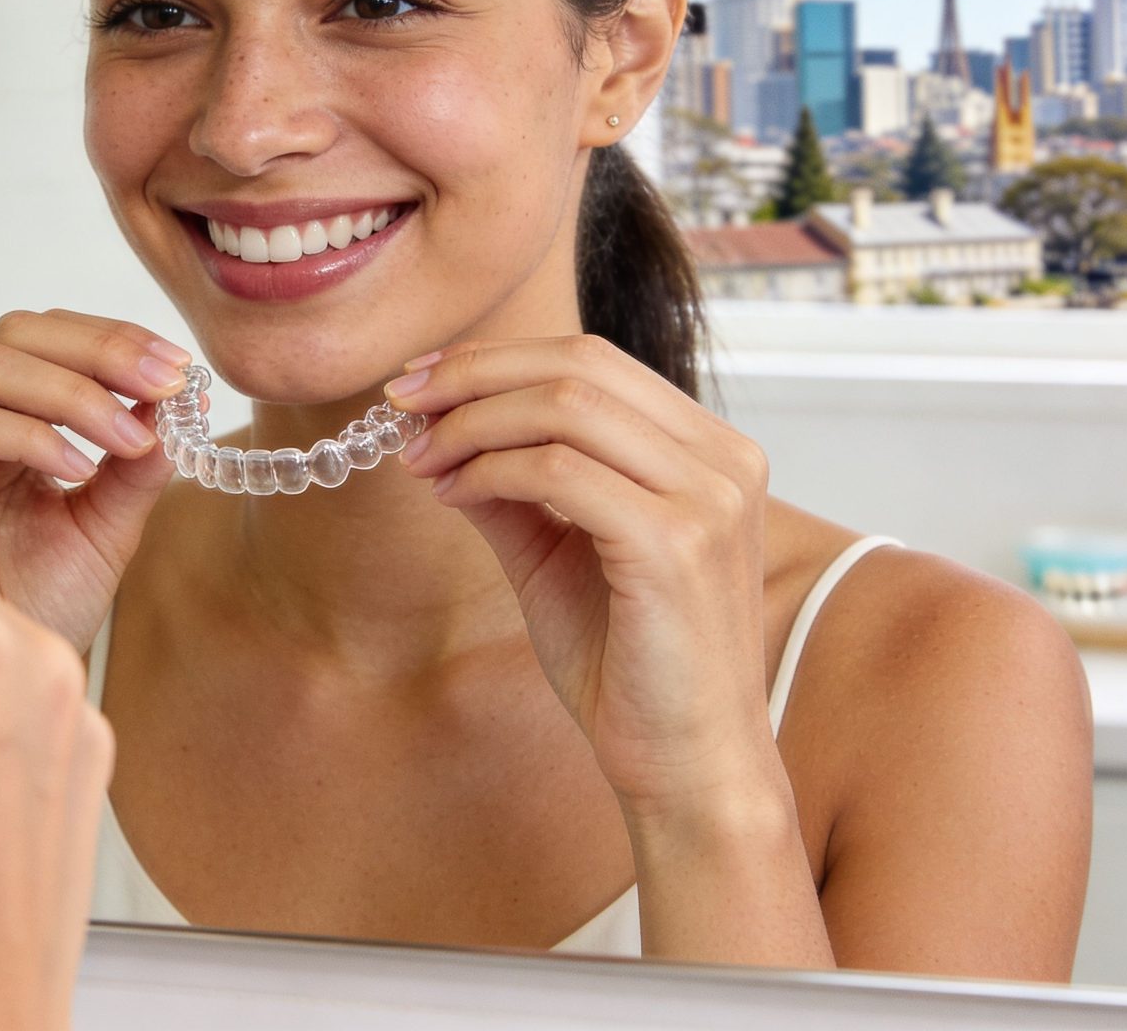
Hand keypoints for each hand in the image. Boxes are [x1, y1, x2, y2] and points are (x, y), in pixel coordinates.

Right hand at [0, 310, 191, 650]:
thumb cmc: (38, 605)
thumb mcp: (105, 522)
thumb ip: (135, 459)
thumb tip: (177, 394)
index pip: (44, 335)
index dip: (113, 338)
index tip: (181, 367)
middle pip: (14, 334)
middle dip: (100, 352)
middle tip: (166, 385)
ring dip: (74, 394)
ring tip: (130, 438)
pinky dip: (31, 435)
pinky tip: (78, 468)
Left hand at [386, 337, 782, 822]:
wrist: (685, 766)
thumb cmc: (630, 667)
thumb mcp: (558, 554)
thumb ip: (512, 485)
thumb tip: (438, 427)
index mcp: (711, 451)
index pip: (594, 362)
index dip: (496, 360)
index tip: (420, 383)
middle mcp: (725, 461)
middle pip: (579, 365)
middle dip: (473, 375)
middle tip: (400, 403)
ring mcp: (708, 499)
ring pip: (564, 406)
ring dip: (471, 422)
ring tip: (418, 456)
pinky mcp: (675, 544)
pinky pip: (556, 471)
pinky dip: (488, 470)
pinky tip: (451, 496)